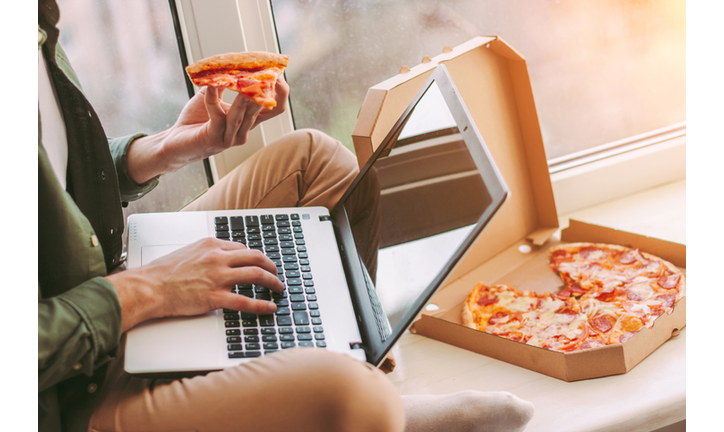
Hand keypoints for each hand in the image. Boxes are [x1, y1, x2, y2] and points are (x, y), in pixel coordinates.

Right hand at [107, 238, 283, 331]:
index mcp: (211, 245)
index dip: (254, 258)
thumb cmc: (163, 273)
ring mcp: (217, 277)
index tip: (260, 264)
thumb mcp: (188, 252)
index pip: (242, 248)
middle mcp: (217, 258)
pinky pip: (246, 301)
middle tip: (276, 273)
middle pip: (256, 257)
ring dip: (272, 282)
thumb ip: (207, 253)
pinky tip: (270, 307)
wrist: (149, 287)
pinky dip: (262, 305)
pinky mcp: (215, 297)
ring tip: (278, 288)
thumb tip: (220, 257)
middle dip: (271, 266)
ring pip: (256, 275)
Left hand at [125, 77, 289, 183]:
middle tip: (261, 69)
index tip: (278, 72)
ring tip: (242, 77)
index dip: (281, 92)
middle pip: (262, 109)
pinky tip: (210, 85)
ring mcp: (231, 137)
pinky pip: (217, 115)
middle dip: (262, 88)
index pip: (275, 109)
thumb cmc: (196, 120)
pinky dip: (213, 98)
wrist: (176, 142)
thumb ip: (223, 83)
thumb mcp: (213, 97)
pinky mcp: (215, 138)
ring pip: (242, 113)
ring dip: (243, 94)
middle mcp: (244, 131)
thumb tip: (231, 62)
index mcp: (248, 122)